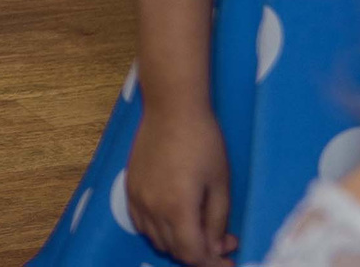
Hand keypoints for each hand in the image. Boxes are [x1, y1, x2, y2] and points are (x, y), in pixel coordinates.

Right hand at [126, 101, 236, 266]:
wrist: (171, 108)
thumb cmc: (203, 142)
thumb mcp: (220, 185)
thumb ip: (217, 221)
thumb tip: (217, 246)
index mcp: (178, 208)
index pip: (193, 255)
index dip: (213, 263)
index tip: (229, 260)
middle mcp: (152, 208)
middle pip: (174, 251)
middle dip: (200, 253)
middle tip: (221, 241)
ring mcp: (137, 197)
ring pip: (156, 239)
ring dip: (179, 243)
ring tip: (199, 229)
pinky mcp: (129, 186)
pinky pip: (141, 223)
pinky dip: (158, 231)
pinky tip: (175, 219)